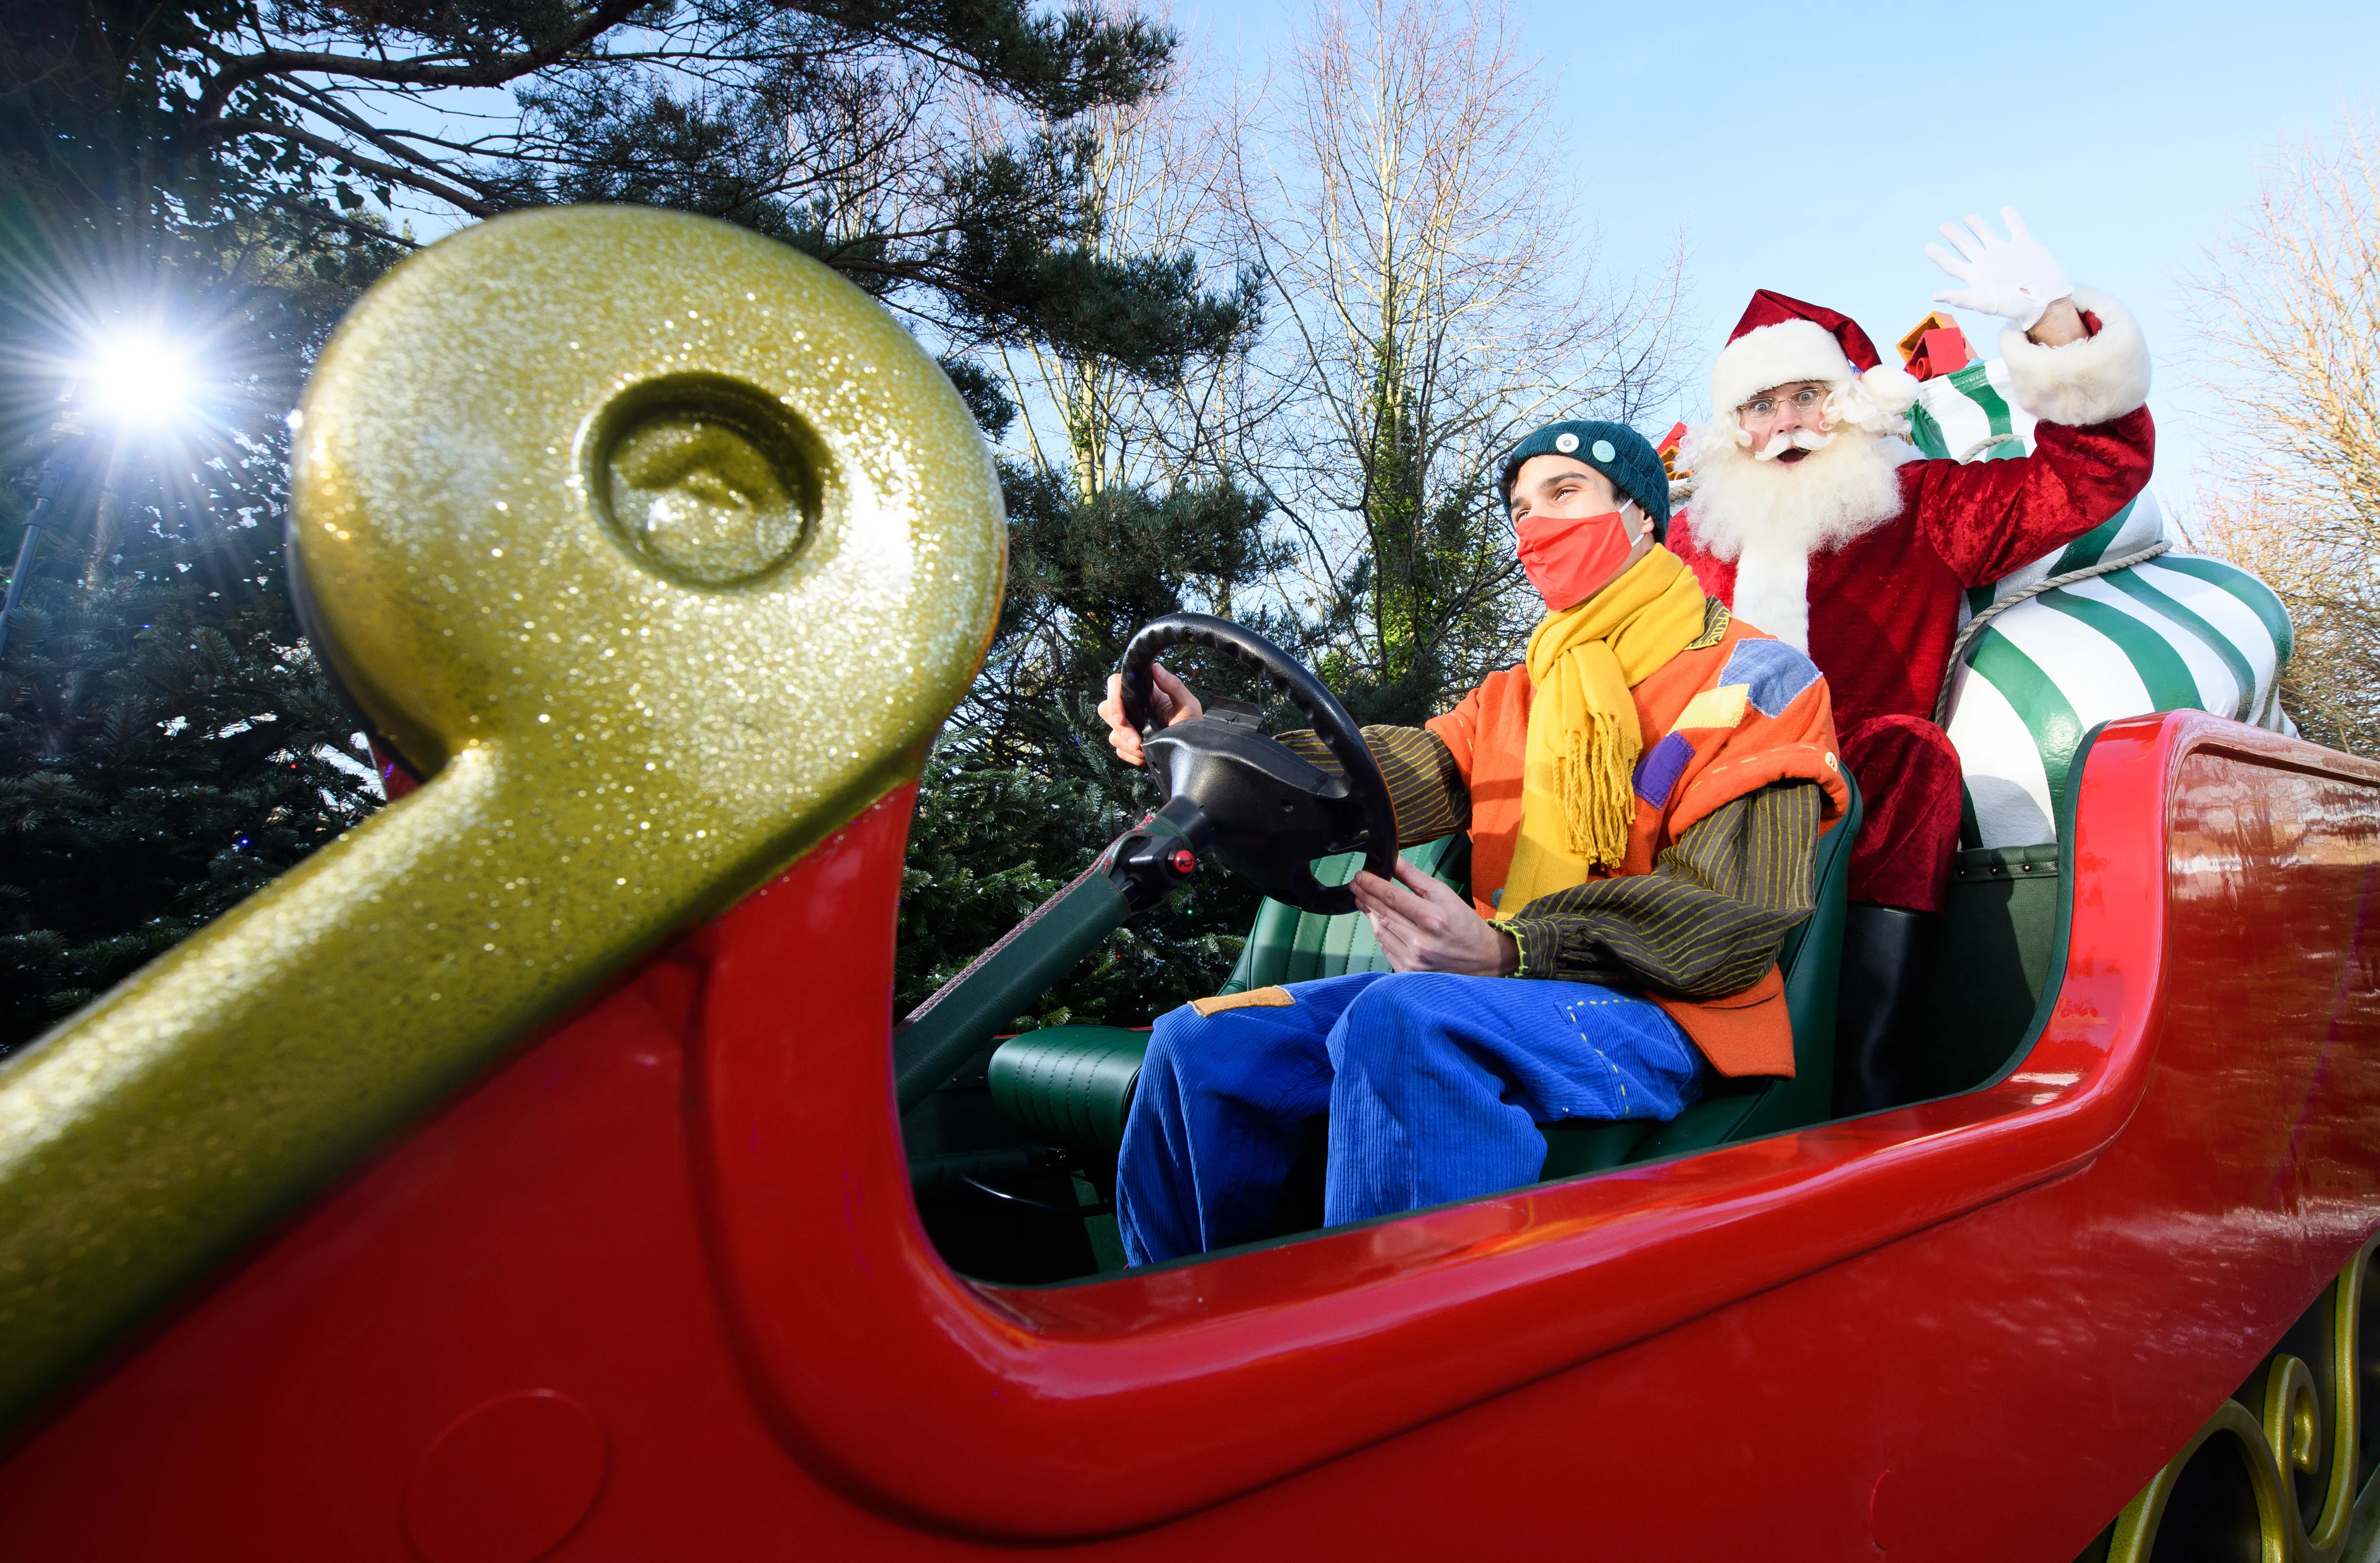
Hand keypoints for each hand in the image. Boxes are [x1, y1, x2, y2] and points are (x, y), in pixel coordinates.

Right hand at [1098, 663, 1201, 767]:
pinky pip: (1119, 750)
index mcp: (1144, 693)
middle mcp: (1133, 708)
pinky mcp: (1129, 745)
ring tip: (1147, 749)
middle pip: (1106, 710)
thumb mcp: (1188, 704)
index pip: (1116, 685)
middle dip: (1120, 728)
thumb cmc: (1192, 725)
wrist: (1193, 752)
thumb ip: (1173, 685)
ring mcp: (1130, 727)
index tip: (1120, 718)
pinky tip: (1146, 756)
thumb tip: (1156, 668)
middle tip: (1137, 741)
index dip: (1113, 699)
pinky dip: (1132, 756)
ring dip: (1128, 745)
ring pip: (1113, 734)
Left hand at [1350, 859, 1519, 976]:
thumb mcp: (1444, 894)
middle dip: (1365, 896)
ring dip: (1369, 913)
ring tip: (1363, 899)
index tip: (1360, 875)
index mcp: (1432, 918)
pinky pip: (1385, 947)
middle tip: (1355, 884)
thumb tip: (1392, 858)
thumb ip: (1415, 877)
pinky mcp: (1408, 972)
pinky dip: (1380, 932)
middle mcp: (1421, 941)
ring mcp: (1413, 960)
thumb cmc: (1463, 922)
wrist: (1482, 958)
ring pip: (1380, 931)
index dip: (1372, 884)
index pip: (1392, 897)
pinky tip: (1378, 921)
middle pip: (1383, 913)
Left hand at [1925, 206, 2071, 333]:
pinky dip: (2011, 219)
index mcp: (1976, 277)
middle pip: (1967, 247)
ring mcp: (2005, 254)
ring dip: (1978, 226)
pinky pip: (2017, 229)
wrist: (2044, 301)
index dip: (1940, 256)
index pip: (1953, 265)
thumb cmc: (2012, 306)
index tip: (1928, 247)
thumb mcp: (1983, 302)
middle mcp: (1988, 264)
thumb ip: (1960, 298)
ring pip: (1987, 235)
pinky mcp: (2024, 246)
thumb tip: (1934, 297)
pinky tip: (2005, 210)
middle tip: (1943, 226)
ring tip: (1968, 217)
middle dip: (1955, 236)